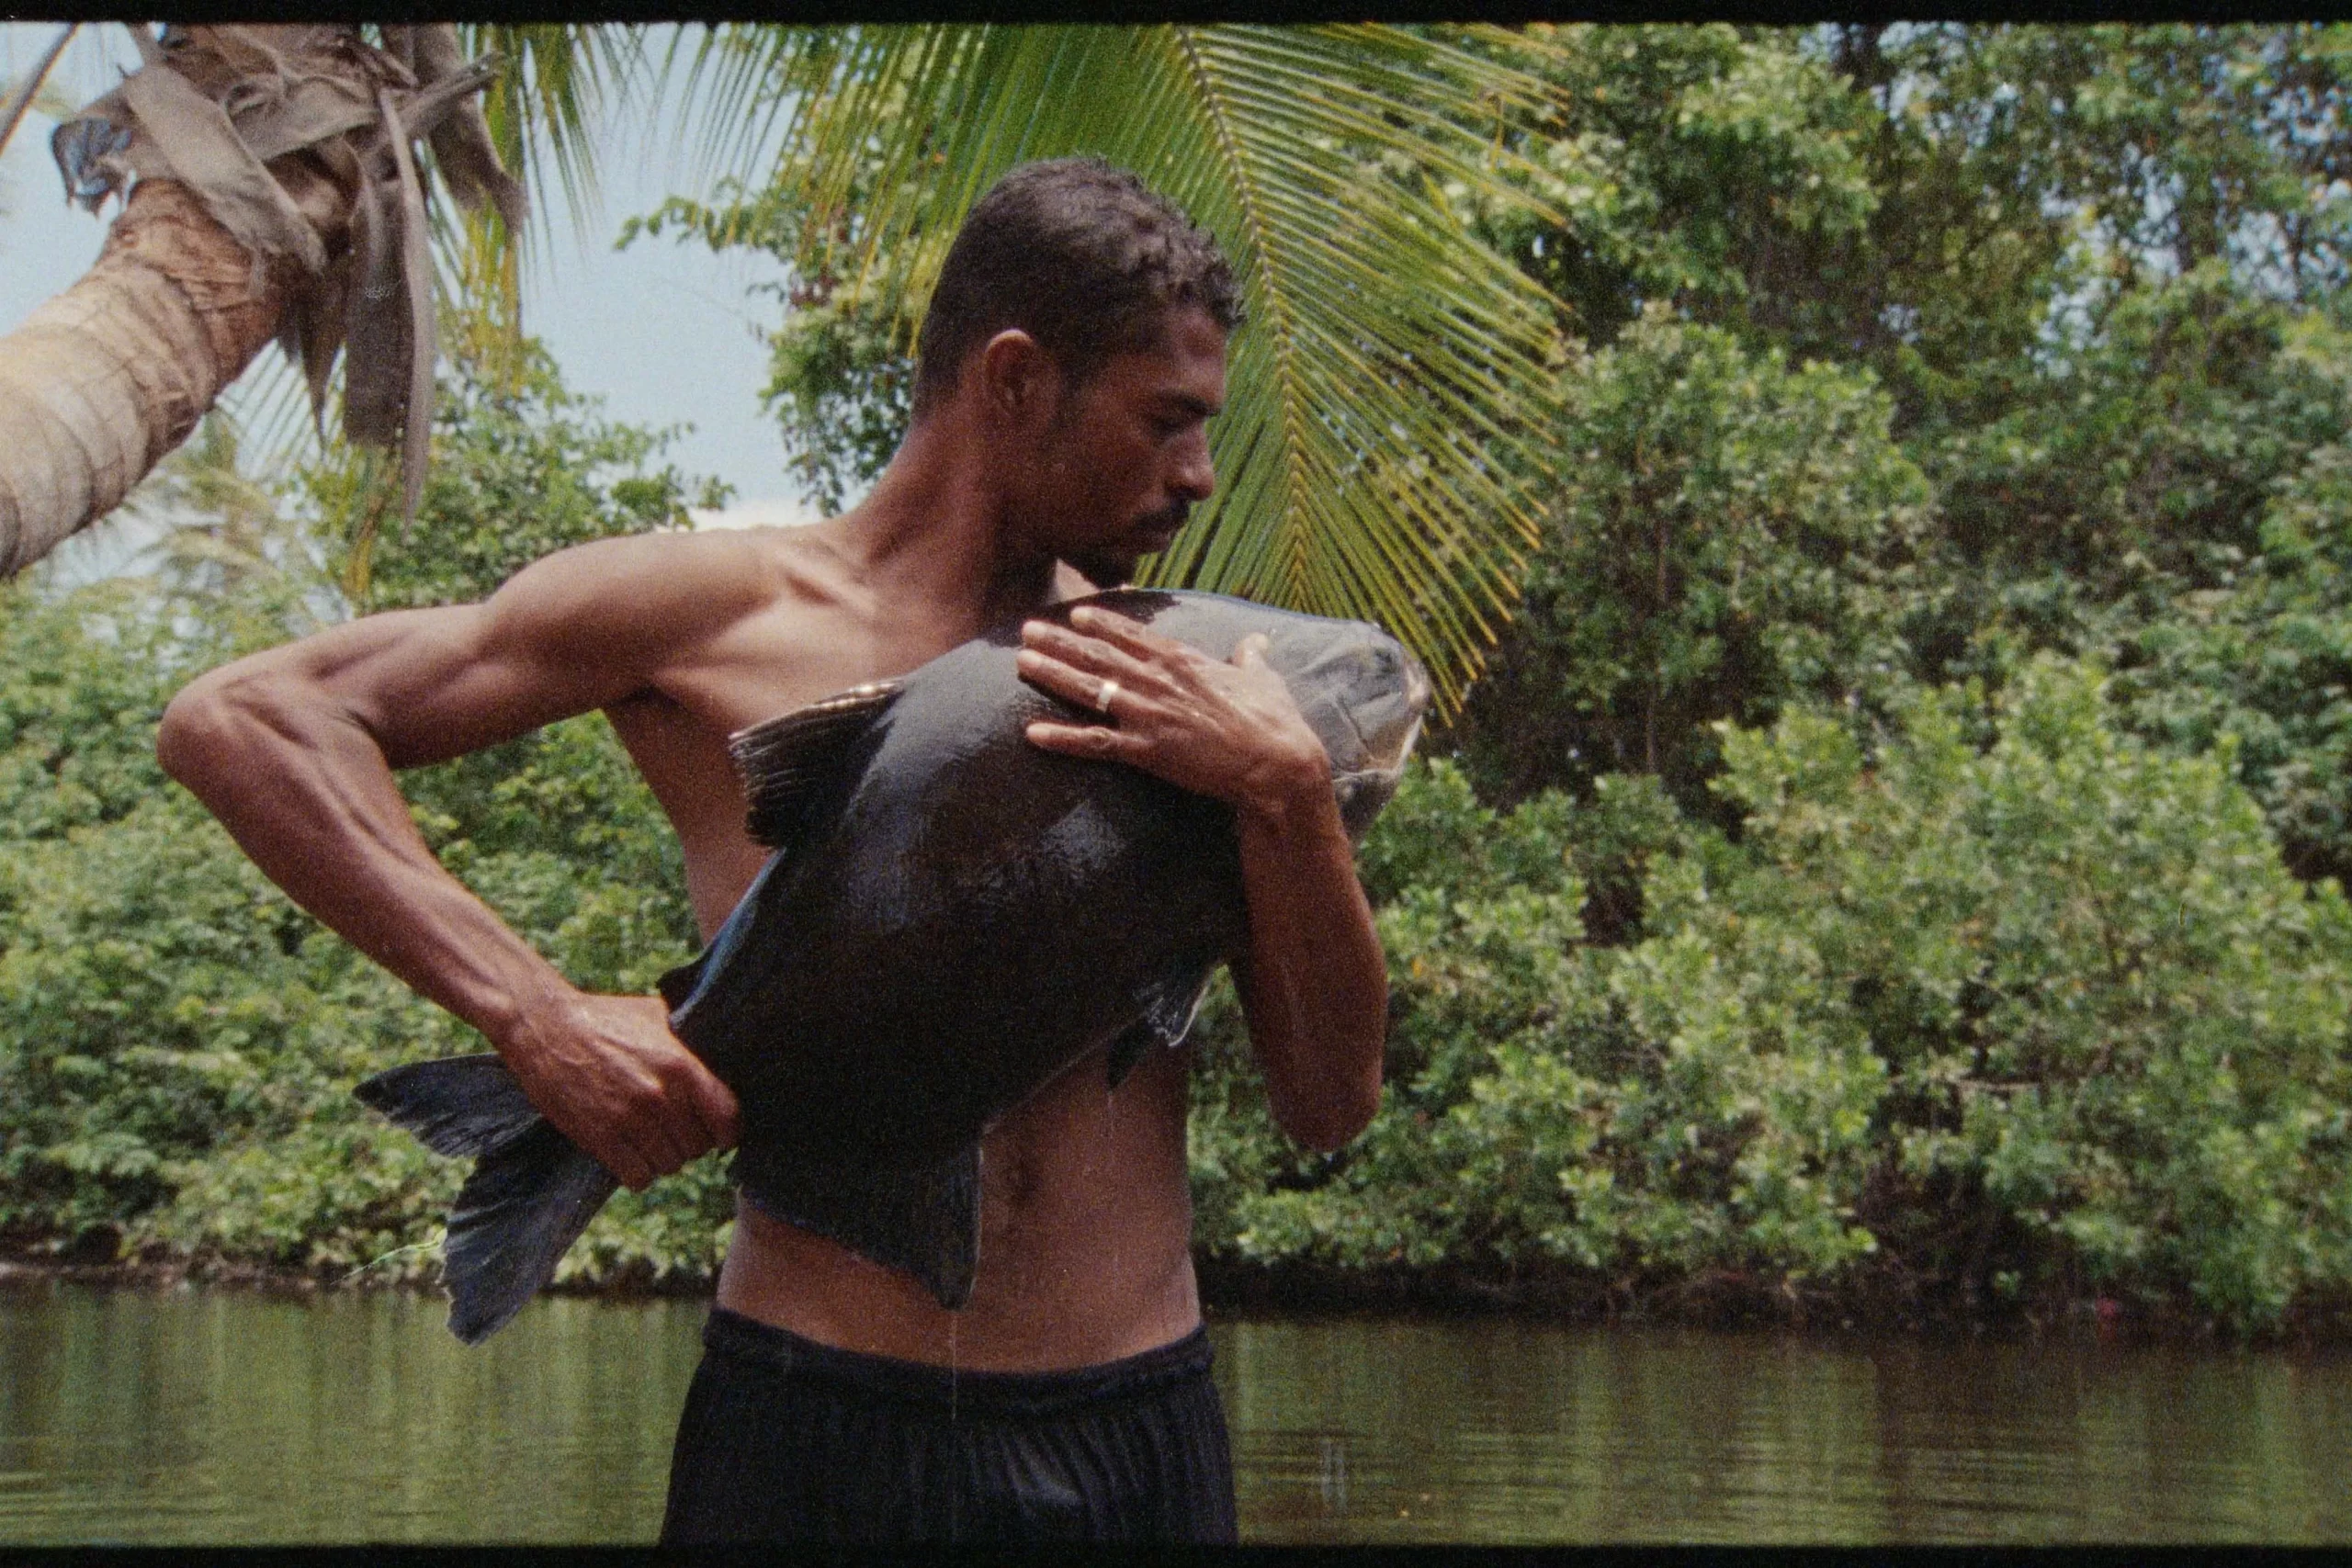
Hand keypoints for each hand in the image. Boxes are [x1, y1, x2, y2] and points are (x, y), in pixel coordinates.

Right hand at [503, 992, 740, 1189]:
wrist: (546, 1028)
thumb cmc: (607, 1018)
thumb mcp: (659, 1016)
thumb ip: (693, 1039)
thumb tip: (726, 1054)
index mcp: (682, 1065)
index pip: (728, 1119)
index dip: (727, 1131)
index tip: (720, 1132)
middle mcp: (660, 1095)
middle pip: (698, 1147)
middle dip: (690, 1142)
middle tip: (674, 1129)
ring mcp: (629, 1119)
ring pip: (669, 1165)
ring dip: (663, 1158)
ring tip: (650, 1139)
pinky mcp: (600, 1138)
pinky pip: (638, 1178)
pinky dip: (638, 1172)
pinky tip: (630, 1153)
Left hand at [1017, 605, 1331, 822]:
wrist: (1276, 763)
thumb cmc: (1275, 721)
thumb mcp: (1265, 678)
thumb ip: (1251, 656)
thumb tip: (1256, 640)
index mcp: (1185, 661)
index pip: (1135, 636)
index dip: (1103, 624)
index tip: (1076, 614)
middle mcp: (1159, 682)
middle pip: (1100, 655)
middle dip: (1061, 641)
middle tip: (1027, 629)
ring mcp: (1150, 715)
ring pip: (1090, 689)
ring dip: (1052, 675)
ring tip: (1022, 662)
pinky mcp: (1147, 751)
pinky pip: (1095, 743)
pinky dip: (1062, 738)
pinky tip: (1032, 733)